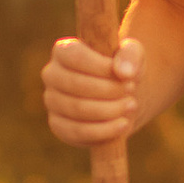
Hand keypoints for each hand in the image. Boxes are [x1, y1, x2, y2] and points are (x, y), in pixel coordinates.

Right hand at [41, 32, 140, 148]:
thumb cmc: (121, 69)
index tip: (126, 76)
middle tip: (132, 91)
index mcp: (63, 51)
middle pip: (76, 84)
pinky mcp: (58, 126)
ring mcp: (52, 101)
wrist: (119, 96)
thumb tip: (125, 72)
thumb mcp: (132, 55)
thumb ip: (130, 55)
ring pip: (77, 108)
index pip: (74, 57)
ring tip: (131, 106)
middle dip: (109, 90)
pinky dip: (103, 130)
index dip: (101, 67)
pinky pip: (77, 131)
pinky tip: (123, 124)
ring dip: (109, 109)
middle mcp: (52, 75)